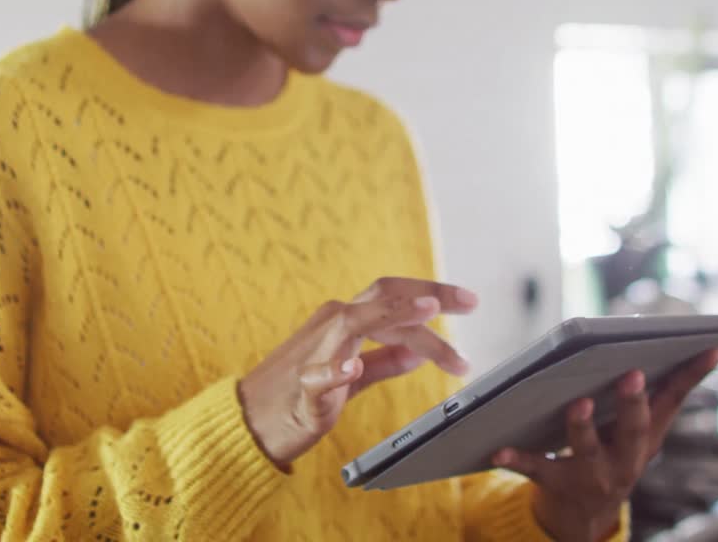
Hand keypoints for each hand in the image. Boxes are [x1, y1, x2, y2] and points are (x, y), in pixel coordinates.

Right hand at [238, 277, 477, 468]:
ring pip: (356, 322)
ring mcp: (313, 353)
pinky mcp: (301, 389)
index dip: (432, 294)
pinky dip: (335, 369)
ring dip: (395, 317)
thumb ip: (382, 362)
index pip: (393, 296)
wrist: (247, 424)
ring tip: (428, 314)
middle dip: (427, 296)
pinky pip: (317, 375)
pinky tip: (352, 368)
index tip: (469, 301)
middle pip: (383, 297)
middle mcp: (330, 326)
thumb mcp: (349, 376)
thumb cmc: (295, 397)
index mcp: (343, 322)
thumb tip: (418, 353)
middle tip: (469, 303)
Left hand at [493, 349, 717, 541]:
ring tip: (577, 404)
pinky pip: (535, 469)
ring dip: (584, 426)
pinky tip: (498, 449)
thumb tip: (664, 342)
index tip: (710, 347)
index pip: (675, 400)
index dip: (694, 374)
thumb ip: (648, 396)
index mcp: (646, 438)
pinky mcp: (557, 485)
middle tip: (632, 374)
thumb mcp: (635, 433)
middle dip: (633, 402)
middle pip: (633, 429)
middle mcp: (626, 460)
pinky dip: (516, 459)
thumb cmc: (609, 454)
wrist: (583, 515)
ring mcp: (593, 475)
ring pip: (588, 449)